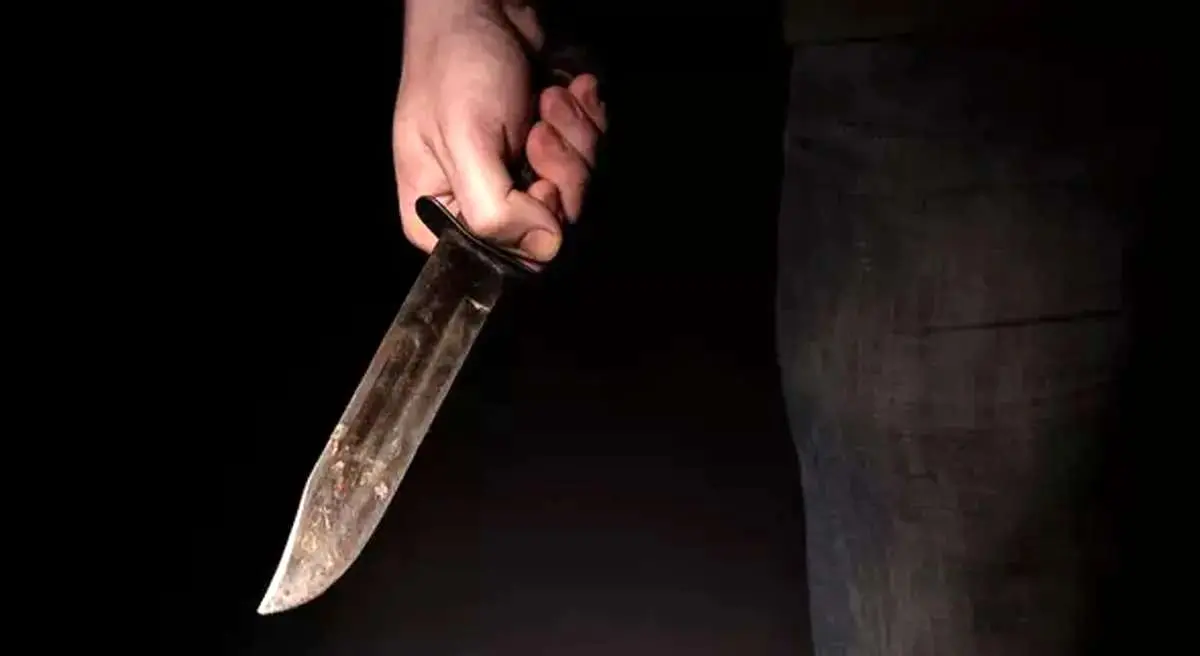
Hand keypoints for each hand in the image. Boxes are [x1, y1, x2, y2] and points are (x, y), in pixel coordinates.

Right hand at [394, 1, 606, 262]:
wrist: (480, 6)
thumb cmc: (456, 67)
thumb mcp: (465, 141)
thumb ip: (497, 210)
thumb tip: (546, 249)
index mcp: (444, 216)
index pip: (504, 262)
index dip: (534, 230)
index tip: (539, 187)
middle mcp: (483, 204)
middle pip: (553, 226)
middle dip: (561, 170)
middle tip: (539, 129)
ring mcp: (521, 176)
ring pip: (579, 188)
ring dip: (575, 137)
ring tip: (548, 99)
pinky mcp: (551, 148)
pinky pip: (591, 154)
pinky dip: (585, 118)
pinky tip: (568, 91)